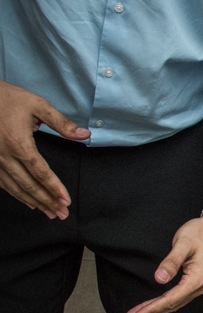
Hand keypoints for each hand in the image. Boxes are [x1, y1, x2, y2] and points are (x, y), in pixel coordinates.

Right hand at [0, 80, 89, 217]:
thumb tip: (85, 134)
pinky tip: (28, 202)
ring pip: (14, 187)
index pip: (40, 171)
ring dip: (33, 202)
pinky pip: (2, 183)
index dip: (54, 187)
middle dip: (46, 201)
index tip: (66, 200)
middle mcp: (4, 155)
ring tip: (50, 213)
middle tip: (62, 213)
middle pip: (28, 184)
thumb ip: (61, 123)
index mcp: (18, 143)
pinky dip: (16, 195)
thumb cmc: (8, 98)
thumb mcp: (37, 105)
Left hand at [124, 209, 202, 312]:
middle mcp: (202, 285)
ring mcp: (202, 285)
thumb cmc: (201, 232)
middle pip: (172, 305)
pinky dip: (166, 303)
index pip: (170, 299)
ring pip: (176, 303)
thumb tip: (159, 278)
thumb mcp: (183, 243)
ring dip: (157, 310)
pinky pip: (181, 298)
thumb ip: (171, 262)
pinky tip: (158, 305)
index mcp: (197, 278)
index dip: (151, 308)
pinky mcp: (199, 282)